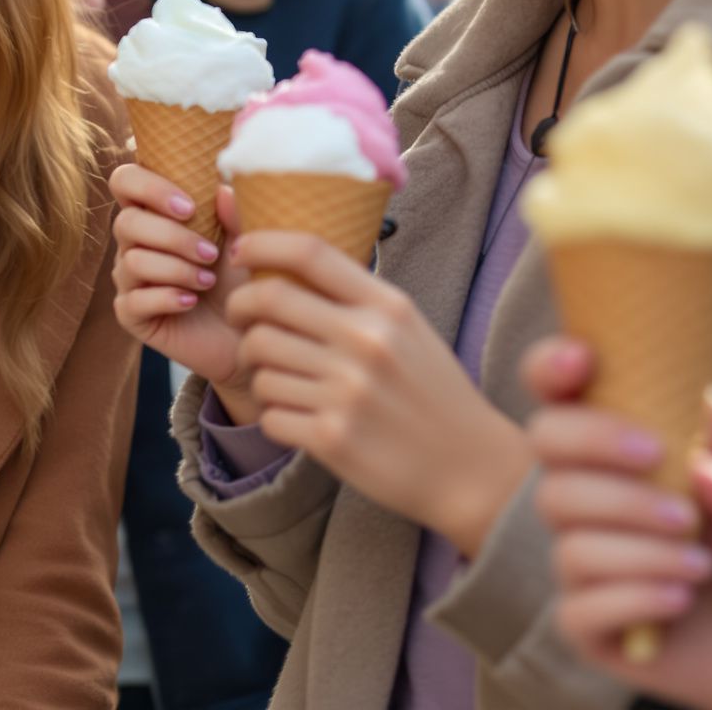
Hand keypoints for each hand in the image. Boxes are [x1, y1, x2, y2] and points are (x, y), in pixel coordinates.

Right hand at [109, 162, 246, 398]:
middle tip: (210, 254)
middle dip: (172, 237)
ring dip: (176, 269)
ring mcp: (128, 279)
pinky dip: (166, 298)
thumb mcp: (242, 242)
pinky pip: (134, 300)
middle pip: (126, 222)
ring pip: (133, 262)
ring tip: (208, 281)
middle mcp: (133, 243)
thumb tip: (222, 189)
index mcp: (153, 213)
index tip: (189, 207)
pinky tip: (191, 302)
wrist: (245, 330)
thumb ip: (233, 215)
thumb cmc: (240, 277)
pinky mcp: (130, 315)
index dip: (148, 186)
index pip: (126, 181)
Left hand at [227, 230, 528, 554]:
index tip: (240, 252)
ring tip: (285, 382)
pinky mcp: (331, 438)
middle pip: (265, 302)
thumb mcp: (409, 329)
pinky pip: (268, 413)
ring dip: (259, 372)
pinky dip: (275, 416)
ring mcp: (347, 391)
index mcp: (387, 307)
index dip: (260, 243)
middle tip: (242, 322)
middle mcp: (366, 342)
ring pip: (259, 362)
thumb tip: (281, 265)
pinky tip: (301, 419)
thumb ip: (356, 297)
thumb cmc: (432, 393)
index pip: (308, 252)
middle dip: (240, 309)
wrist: (471, 469)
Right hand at [524, 339, 711, 709]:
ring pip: (570, 534)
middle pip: (544, 442)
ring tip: (703, 564)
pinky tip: (680, 600)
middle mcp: (587, 488)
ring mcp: (580, 552)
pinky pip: (580, 605)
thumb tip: (701, 474)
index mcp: (622, 439)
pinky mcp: (585, 619)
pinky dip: (636, 599)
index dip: (552, 366)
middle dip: (599, 449)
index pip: (558, 388)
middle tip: (664, 469)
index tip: (584, 360)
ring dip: (642, 547)